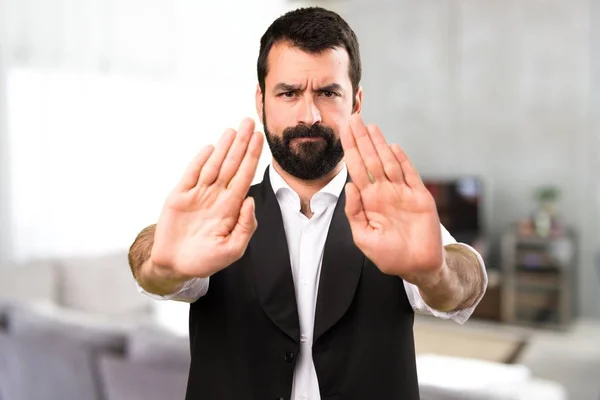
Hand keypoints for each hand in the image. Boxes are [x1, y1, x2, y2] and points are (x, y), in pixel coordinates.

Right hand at [151, 118, 263, 277]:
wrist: (175, 265)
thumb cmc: (205, 259)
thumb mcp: (232, 249)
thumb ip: (245, 226)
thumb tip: (251, 200)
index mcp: (230, 207)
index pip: (244, 176)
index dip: (252, 157)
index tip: (260, 139)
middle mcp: (216, 196)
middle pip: (231, 165)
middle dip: (242, 144)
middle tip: (250, 122)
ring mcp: (198, 194)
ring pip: (213, 165)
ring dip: (223, 147)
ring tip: (233, 130)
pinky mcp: (179, 196)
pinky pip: (191, 174)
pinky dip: (200, 161)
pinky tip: (211, 148)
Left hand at [340, 114, 443, 284]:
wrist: (417, 267)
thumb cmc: (389, 255)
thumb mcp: (363, 237)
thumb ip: (354, 212)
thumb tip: (349, 186)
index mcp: (369, 200)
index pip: (357, 169)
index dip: (350, 150)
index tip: (342, 132)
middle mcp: (385, 192)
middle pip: (371, 160)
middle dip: (362, 140)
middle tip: (353, 118)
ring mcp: (402, 193)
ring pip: (388, 162)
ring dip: (380, 144)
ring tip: (370, 126)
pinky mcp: (420, 197)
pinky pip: (410, 175)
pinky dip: (402, 161)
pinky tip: (392, 146)